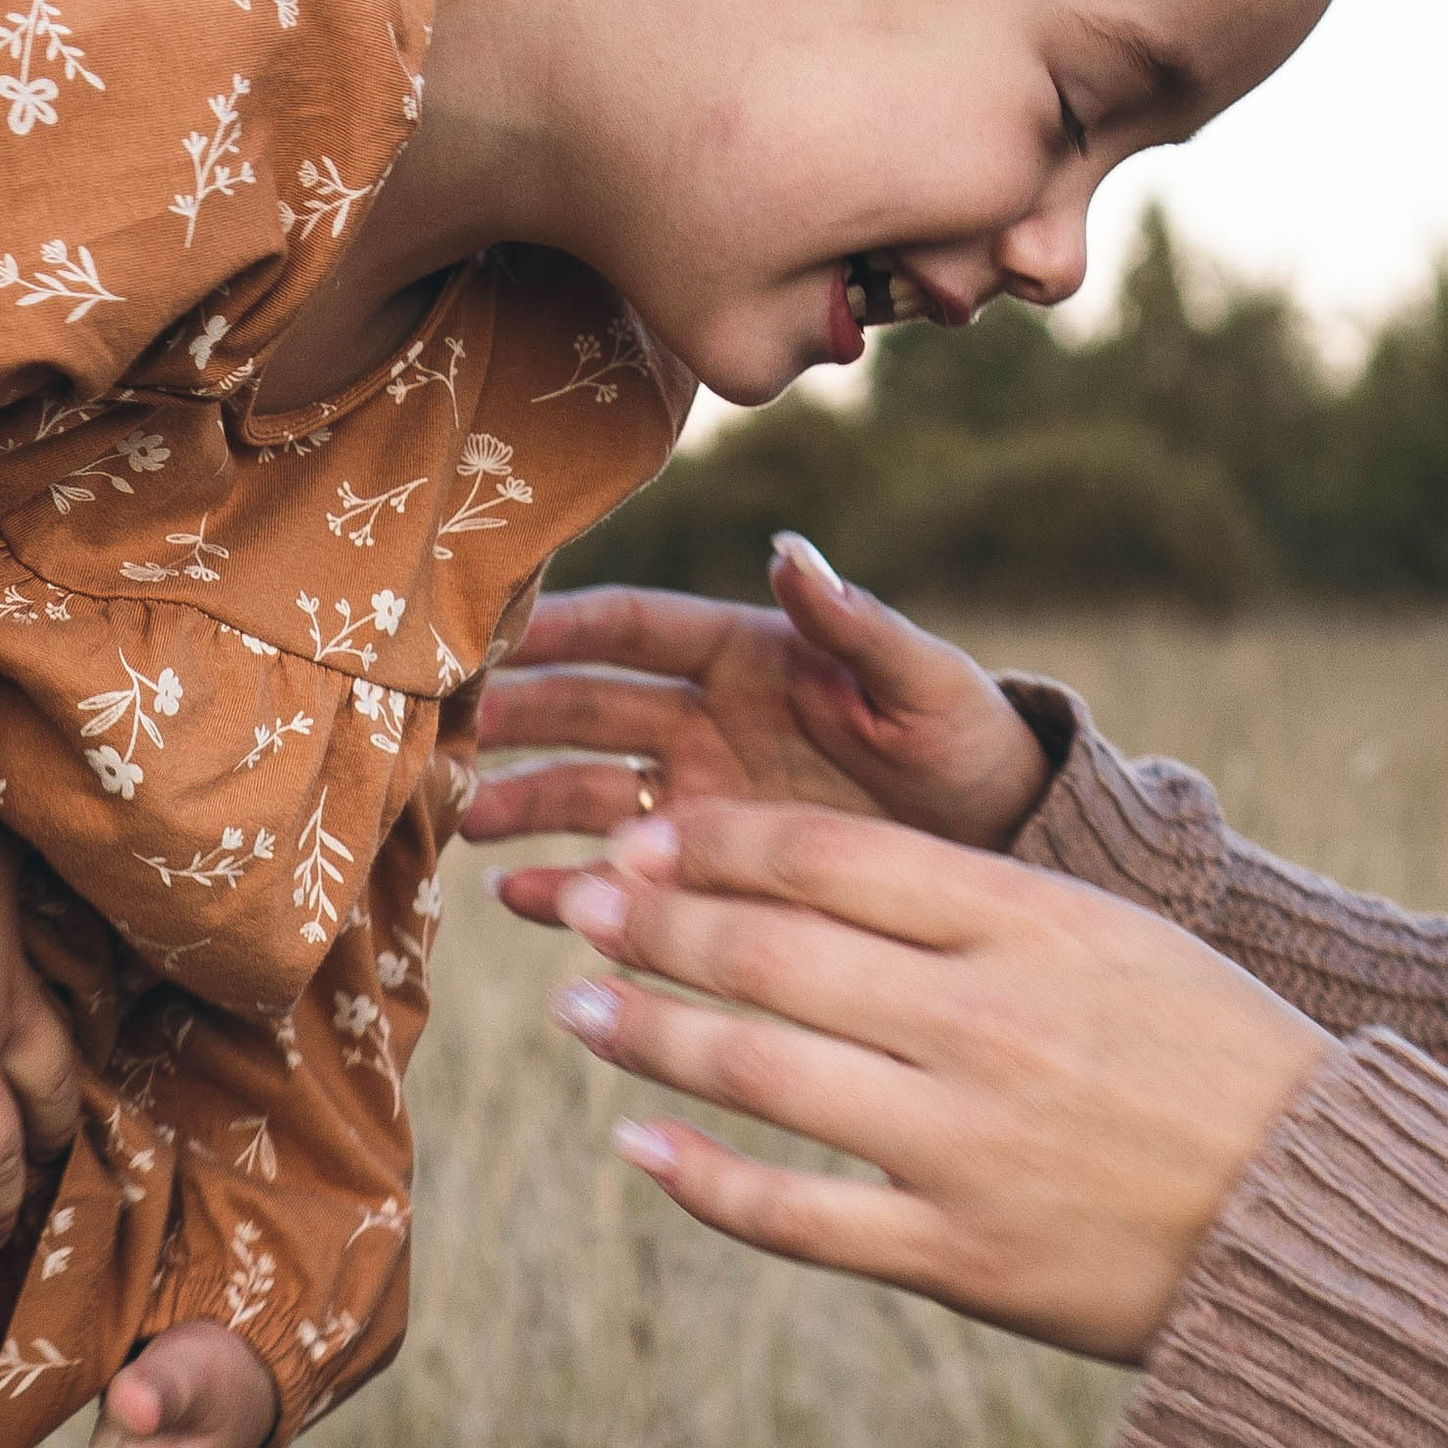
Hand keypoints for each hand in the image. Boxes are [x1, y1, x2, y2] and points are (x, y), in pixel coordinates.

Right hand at [470, 538, 1052, 923]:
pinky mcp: (704, 874)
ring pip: (585, 792)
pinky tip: (514, 898)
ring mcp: (697, 800)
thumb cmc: (969, 743)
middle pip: (586, 709)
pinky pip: (619, 875)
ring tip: (460, 821)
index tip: (493, 627)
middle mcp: (705, 721)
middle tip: (444, 728)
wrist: (1003, 843)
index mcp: (748, 655)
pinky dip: (565, 885)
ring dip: (521, 803)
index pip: (635, 628)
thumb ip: (853, 624)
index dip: (565, 626)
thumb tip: (791, 549)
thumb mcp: (924, 681)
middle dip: (515, 717)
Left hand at [550, 804, 1330, 1364]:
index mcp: (1033, 928)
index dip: (718, 846)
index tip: (652, 841)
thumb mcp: (1123, 942)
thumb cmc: (1217, 1063)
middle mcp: (988, 1027)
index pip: (832, 860)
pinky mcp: (959, 1255)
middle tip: (585, 906)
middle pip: (773, 956)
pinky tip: (638, 1144)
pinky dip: (701, 1180)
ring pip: (759, 1076)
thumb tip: (814, 882)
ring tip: (579, 1006)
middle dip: (656, 924)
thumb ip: (983, 907)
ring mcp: (967, 1147)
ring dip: (650, 1035)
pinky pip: (794, 1215)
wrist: (1314, 1221)